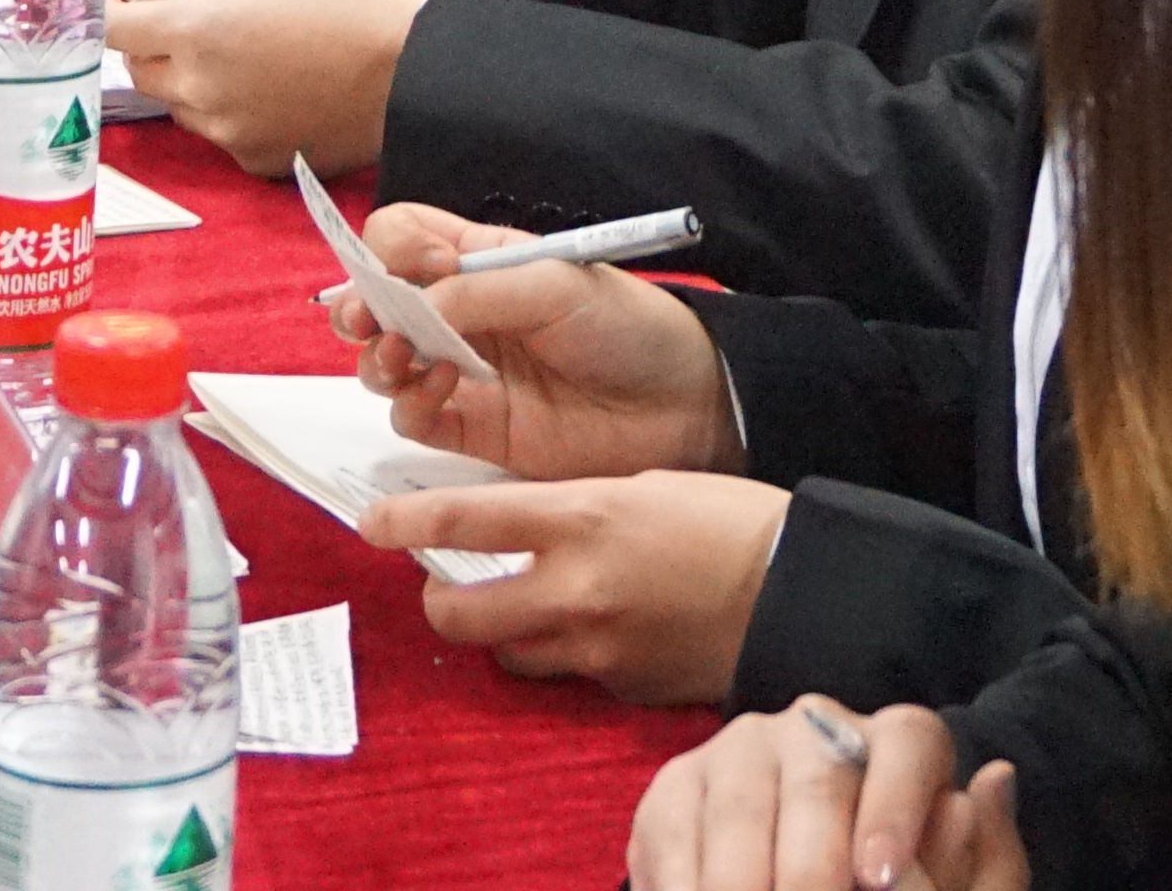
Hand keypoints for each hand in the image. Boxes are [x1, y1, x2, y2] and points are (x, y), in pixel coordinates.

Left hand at [99, 0, 419, 170]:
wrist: (409, 73)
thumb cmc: (346, 4)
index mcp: (197, 30)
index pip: (114, 28)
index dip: (103, 13)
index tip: (106, 4)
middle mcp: (199, 89)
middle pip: (142, 68)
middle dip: (153, 42)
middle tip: (191, 17)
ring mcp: (225, 132)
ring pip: (179, 102)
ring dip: (190, 76)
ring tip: (243, 51)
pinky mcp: (253, 159)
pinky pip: (219, 131)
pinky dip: (228, 109)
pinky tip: (271, 87)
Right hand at [328, 201, 731, 479]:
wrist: (683, 403)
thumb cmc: (632, 327)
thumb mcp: (558, 282)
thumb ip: (478, 289)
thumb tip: (411, 306)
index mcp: (482, 262)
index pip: (404, 238)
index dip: (394, 246)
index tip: (423, 263)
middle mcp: (463, 315)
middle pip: (377, 302)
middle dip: (357, 305)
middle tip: (365, 318)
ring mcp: (465, 372)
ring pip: (383, 364)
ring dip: (378, 357)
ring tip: (405, 355)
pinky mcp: (474, 429)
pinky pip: (413, 418)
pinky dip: (412, 403)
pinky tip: (448, 388)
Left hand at [364, 471, 786, 702]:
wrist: (798, 586)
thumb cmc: (727, 518)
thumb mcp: (639, 484)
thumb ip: (571, 509)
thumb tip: (519, 527)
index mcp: (583, 518)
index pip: (464, 521)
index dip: (405, 522)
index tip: (373, 522)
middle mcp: (576, 589)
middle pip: (460, 611)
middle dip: (439, 600)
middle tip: (441, 586)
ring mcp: (596, 647)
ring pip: (508, 652)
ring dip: (503, 630)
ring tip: (525, 607)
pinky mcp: (620, 687)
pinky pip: (570, 674)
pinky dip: (570, 653)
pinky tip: (602, 628)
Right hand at [628, 704, 1021, 890]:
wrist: (800, 883)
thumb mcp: (958, 888)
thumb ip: (989, 859)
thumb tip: (995, 778)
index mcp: (899, 742)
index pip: (909, 744)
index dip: (895, 809)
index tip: (879, 881)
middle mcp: (816, 729)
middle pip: (817, 780)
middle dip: (811, 864)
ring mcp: (740, 752)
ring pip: (739, 807)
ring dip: (741, 879)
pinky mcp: (675, 789)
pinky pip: (673, 832)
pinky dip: (684, 884)